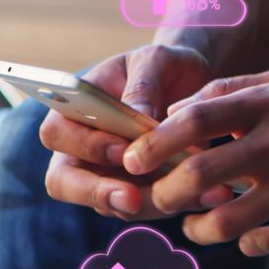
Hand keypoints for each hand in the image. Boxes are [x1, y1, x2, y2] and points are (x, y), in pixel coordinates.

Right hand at [39, 45, 233, 218]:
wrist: (188, 82)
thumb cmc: (161, 66)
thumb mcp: (155, 61)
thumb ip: (143, 86)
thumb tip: (137, 116)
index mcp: (72, 109)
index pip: (57, 135)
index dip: (85, 146)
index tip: (123, 148)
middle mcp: (80, 148)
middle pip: (65, 183)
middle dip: (99, 193)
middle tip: (133, 198)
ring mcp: (106, 175)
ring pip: (112, 204)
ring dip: (151, 203)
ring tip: (196, 191)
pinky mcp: (137, 192)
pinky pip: (150, 207)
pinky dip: (179, 202)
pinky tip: (212, 192)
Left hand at [122, 71, 268, 254]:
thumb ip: (232, 91)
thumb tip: (175, 109)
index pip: (196, 119)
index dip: (155, 142)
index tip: (131, 159)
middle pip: (200, 175)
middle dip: (165, 194)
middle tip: (157, 199)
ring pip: (228, 221)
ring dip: (199, 229)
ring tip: (195, 227)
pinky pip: (268, 243)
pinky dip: (248, 243)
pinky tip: (247, 236)